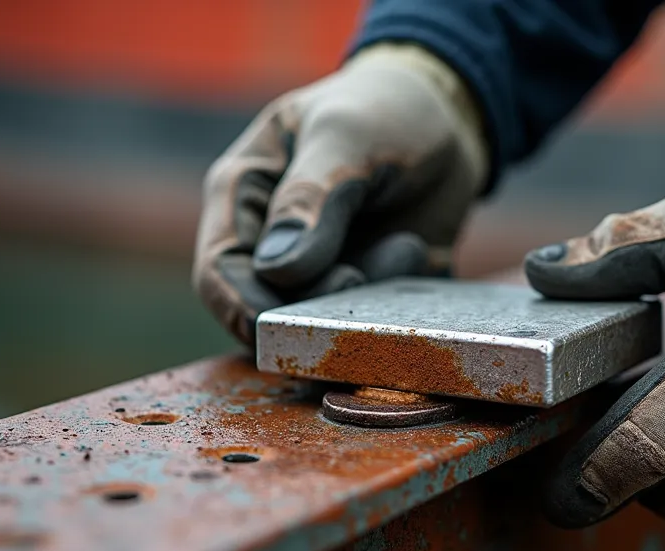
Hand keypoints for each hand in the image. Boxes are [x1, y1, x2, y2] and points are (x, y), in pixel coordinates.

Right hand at [192, 44, 486, 343]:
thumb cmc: (381, 110)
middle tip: (359, 275)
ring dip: (360, 305)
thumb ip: (310, 198)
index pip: (218, 270)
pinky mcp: (361, 293)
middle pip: (261, 311)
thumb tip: (277, 270)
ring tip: (404, 246)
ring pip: (317, 326)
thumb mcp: (346, 136)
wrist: (446, 118)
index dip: (243, 307)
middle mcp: (268, 243)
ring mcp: (316, 274)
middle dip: (310, 312)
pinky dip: (390, 309)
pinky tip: (414, 252)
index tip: (290, 322)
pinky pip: (366, 326)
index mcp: (242, 194)